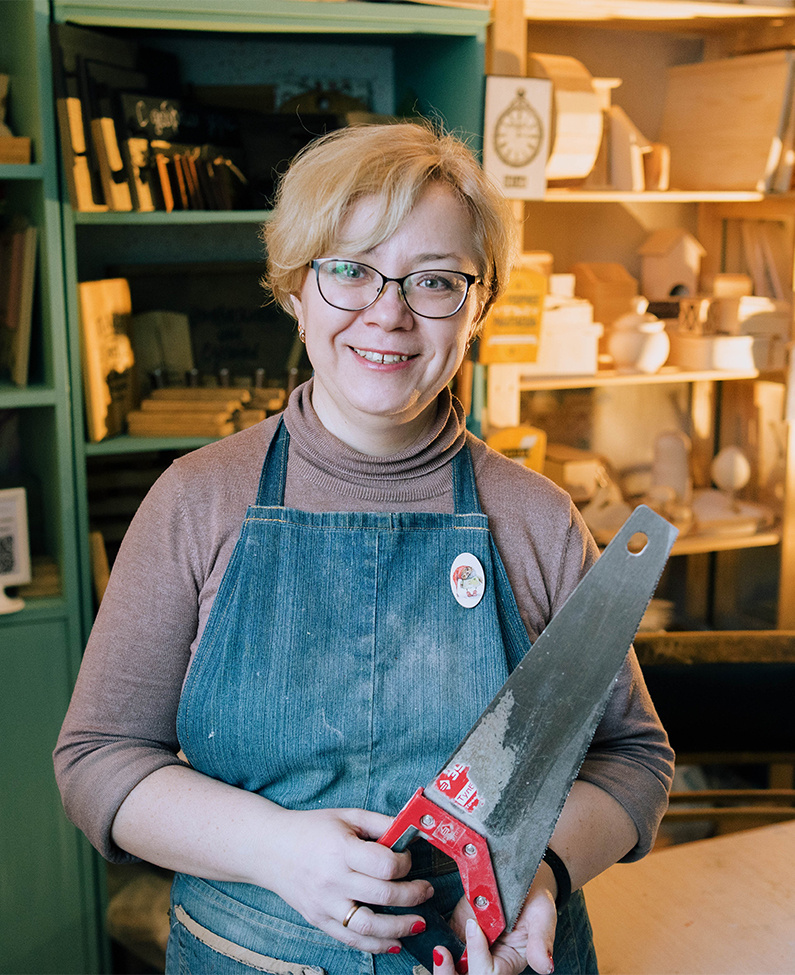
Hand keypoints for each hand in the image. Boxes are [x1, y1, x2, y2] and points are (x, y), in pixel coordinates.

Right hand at [262, 806, 433, 954]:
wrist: (269, 848)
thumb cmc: (311, 829)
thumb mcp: (346, 816)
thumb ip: (380, 823)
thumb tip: (411, 832)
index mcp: (341, 850)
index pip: (384, 864)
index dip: (405, 863)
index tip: (408, 860)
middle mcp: (332, 880)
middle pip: (382, 895)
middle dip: (413, 895)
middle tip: (427, 891)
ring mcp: (324, 904)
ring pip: (368, 926)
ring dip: (400, 928)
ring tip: (419, 923)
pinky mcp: (319, 920)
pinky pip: (350, 939)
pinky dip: (375, 944)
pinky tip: (394, 942)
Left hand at [432, 866, 557, 974]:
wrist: (519, 877)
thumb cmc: (534, 899)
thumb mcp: (542, 917)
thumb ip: (541, 941)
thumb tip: (546, 966)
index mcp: (508, 963)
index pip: (489, 973)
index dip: (479, 954)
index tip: (475, 927)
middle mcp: (488, 960)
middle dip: (450, 972)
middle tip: (442, 953)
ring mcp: (470, 947)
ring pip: (453, 969)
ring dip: (442, 965)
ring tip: (439, 951)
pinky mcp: (458, 932)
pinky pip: (445, 947)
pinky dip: (437, 948)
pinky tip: (435, 938)